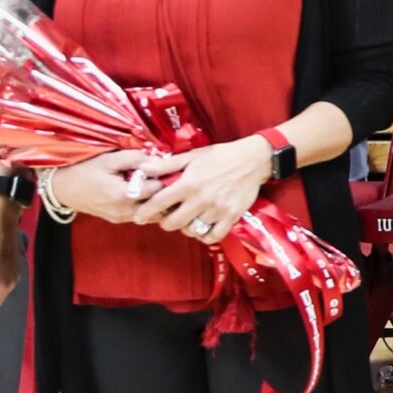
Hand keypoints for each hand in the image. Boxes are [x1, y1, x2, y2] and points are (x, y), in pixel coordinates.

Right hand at [47, 149, 157, 223]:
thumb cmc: (83, 170)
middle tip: (163, 174)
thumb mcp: (108, 159)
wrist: (59, 187)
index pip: (159, 189)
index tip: (166, 167)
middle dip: (163, 189)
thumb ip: (135, 159)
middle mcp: (125, 212)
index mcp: (124, 196)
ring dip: (155, 198)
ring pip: (150, 211)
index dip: (164, 176)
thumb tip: (158, 158)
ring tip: (152, 181)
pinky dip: (145, 204)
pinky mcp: (117, 220)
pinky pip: (140, 214)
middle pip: (158, 203)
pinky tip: (142, 190)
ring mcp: (121, 218)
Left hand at [133, 136, 271, 242]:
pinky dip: (205, 236)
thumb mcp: (192, 156)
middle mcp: (202, 199)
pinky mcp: (232, 216)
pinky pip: (213, 236)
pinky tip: (203, 227)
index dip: (145, 211)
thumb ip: (167, 165)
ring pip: (192, 230)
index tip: (138, 216)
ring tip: (187, 220)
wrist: (253, 160)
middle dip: (165, 222)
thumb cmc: (221, 156)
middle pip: (173, 223)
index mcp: (189, 183)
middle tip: (166, 217)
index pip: (159, 202)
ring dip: (185, 228)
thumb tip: (143, 168)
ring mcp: (217, 210)